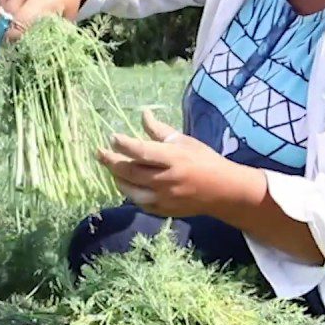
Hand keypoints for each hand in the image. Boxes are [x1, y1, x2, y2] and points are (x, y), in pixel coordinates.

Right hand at [0, 0, 96, 42]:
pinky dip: (1, 11)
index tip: (13, 49)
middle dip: (6, 32)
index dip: (13, 38)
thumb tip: (35, 52)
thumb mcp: (66, 18)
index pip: (19, 23)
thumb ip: (52, 32)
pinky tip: (11, 17)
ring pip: (0, 9)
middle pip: (7, 17)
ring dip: (2, 22)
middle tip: (9, 44)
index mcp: (43, 0)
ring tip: (11, 30)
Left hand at [97, 110, 263, 218]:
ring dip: (117, 178)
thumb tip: (143, 113)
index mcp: (174, 159)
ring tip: (111, 168)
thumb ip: (160, 130)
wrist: (223, 191)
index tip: (112, 137)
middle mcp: (166, 179)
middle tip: (100, 152)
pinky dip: (129, 192)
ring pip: (131, 190)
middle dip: (112, 161)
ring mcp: (164, 198)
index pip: (141, 152)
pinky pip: (139, 202)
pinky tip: (125, 183)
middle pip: (131, 171)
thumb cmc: (204, 161)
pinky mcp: (164, 210)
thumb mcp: (184, 142)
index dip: (124, 144)